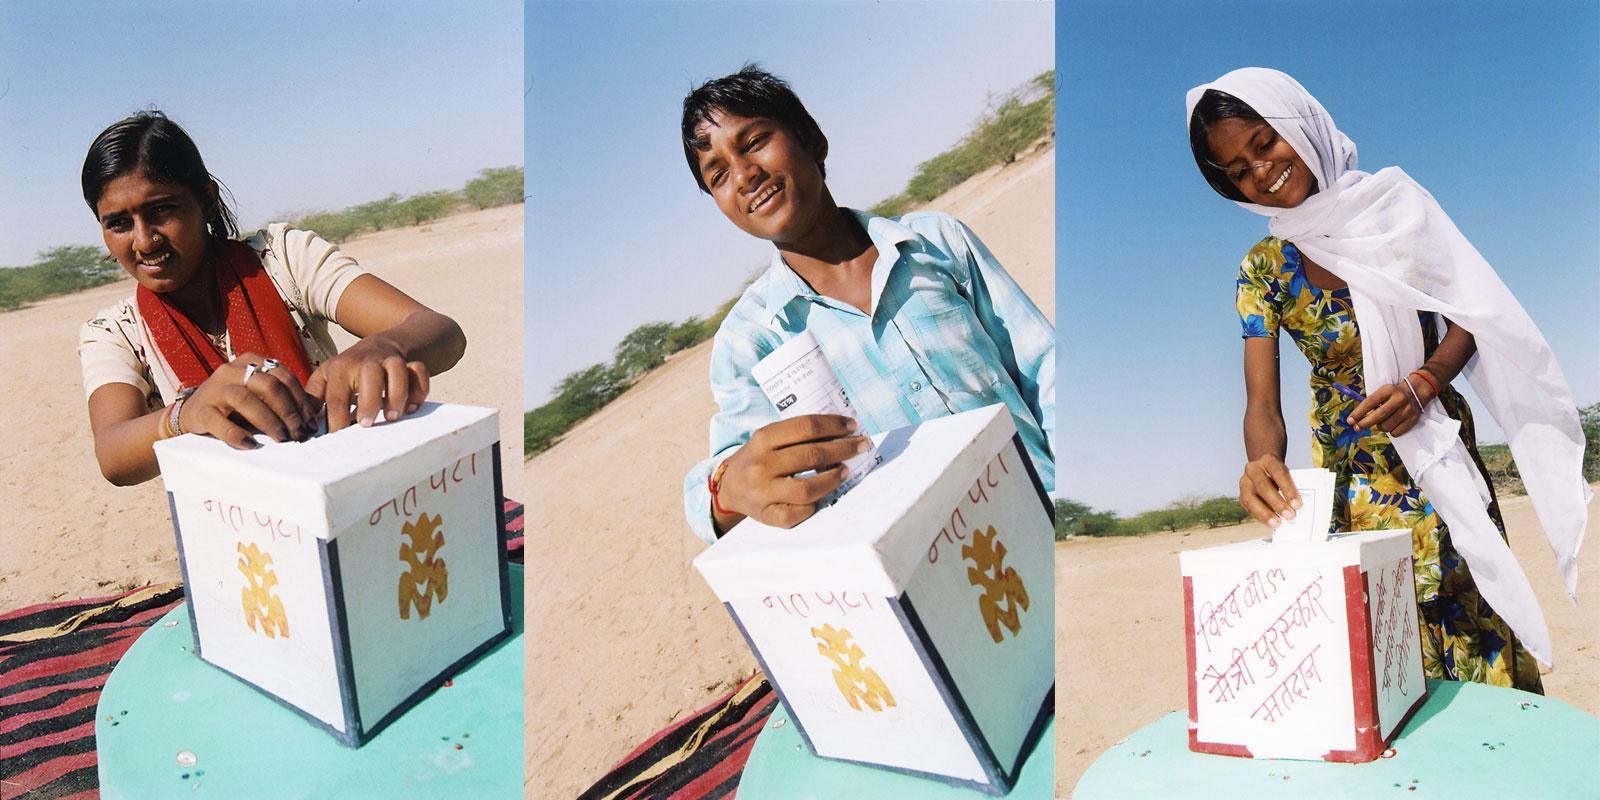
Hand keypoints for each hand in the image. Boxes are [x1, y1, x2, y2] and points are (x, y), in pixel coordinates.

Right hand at [183, 353, 317, 448]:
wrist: (191, 415)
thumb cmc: (234, 407)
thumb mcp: (259, 396)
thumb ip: (282, 397)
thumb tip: (315, 412)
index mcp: (250, 362)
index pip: (284, 376)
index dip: (301, 400)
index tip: (311, 422)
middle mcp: (231, 370)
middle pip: (269, 385)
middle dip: (289, 411)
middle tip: (299, 433)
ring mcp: (214, 389)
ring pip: (246, 399)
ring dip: (269, 421)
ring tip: (282, 439)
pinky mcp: (200, 410)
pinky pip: (219, 422)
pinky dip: (237, 435)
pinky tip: (251, 445)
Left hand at [305, 335, 429, 431]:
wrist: (381, 343)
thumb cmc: (349, 369)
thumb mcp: (327, 376)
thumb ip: (314, 398)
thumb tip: (303, 424)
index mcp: (340, 368)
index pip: (336, 396)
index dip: (337, 418)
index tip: (339, 436)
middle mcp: (366, 361)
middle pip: (370, 375)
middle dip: (370, 402)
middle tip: (367, 424)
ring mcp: (390, 359)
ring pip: (398, 369)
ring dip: (398, 395)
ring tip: (392, 417)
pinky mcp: (410, 362)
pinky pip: (420, 370)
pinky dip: (419, 389)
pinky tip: (412, 406)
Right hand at [715, 414, 871, 528]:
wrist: (729, 487)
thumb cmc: (758, 459)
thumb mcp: (768, 439)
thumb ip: (797, 434)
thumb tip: (841, 431)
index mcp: (763, 439)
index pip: (806, 427)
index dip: (834, 425)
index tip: (852, 426)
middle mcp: (761, 465)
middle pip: (812, 455)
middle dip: (844, 449)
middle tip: (861, 446)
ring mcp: (763, 493)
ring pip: (809, 488)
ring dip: (834, 478)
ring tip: (846, 471)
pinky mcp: (768, 516)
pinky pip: (800, 513)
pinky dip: (816, 504)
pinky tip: (823, 495)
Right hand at [1238, 454, 1300, 527]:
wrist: (1265, 470)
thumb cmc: (1281, 476)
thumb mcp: (1287, 475)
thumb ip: (1291, 487)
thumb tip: (1295, 507)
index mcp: (1268, 460)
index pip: (1279, 472)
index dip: (1288, 489)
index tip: (1298, 504)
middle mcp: (1253, 469)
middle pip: (1263, 486)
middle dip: (1277, 503)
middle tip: (1290, 515)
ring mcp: (1244, 481)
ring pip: (1251, 498)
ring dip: (1265, 513)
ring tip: (1278, 523)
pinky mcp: (1241, 494)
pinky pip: (1248, 507)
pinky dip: (1260, 516)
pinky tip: (1270, 523)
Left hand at [1348, 379, 1430, 435]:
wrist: (1416, 392)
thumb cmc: (1392, 395)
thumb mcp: (1382, 392)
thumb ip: (1370, 404)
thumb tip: (1355, 419)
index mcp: (1388, 390)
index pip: (1370, 402)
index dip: (1358, 413)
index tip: (1350, 420)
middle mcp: (1399, 399)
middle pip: (1379, 415)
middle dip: (1365, 423)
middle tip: (1356, 428)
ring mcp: (1407, 410)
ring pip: (1386, 426)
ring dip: (1379, 426)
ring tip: (1381, 421)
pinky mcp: (1413, 420)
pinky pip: (1395, 432)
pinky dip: (1390, 431)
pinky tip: (1392, 424)